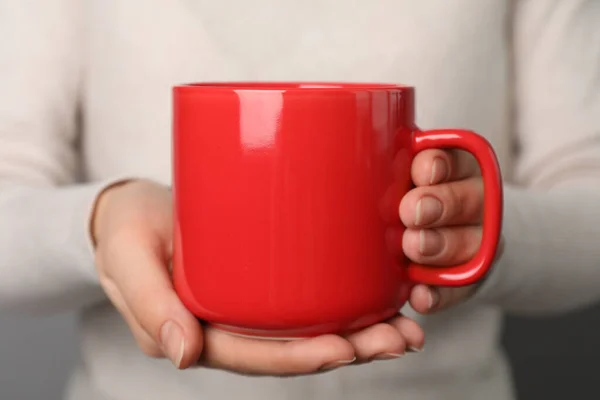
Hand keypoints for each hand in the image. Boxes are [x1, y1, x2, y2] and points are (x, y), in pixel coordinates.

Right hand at [92, 179, 424, 375]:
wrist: (131, 211)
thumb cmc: (126, 234)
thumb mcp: (126, 261)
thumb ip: (148, 305)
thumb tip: (182, 355)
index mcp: (201, 333)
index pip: (256, 356)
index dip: (300, 357)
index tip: (345, 349)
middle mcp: (233, 327)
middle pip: (295, 348)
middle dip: (350, 349)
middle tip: (400, 337)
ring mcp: (250, 306)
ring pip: (308, 329)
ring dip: (359, 332)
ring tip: (405, 324)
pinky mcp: (263, 279)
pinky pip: (305, 300)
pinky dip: (344, 302)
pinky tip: (379, 293)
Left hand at [399, 150, 502, 313]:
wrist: (449, 236)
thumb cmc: (410, 196)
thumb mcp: (405, 174)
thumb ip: (392, 166)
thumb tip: (356, 151)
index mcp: (458, 169)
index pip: (456, 158)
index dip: (439, 164)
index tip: (420, 171)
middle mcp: (474, 202)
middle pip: (466, 199)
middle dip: (438, 204)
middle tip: (410, 212)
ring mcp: (477, 241)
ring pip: (468, 242)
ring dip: (439, 245)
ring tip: (413, 246)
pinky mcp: (470, 278)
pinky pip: (459, 288)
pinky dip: (439, 293)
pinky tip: (421, 295)